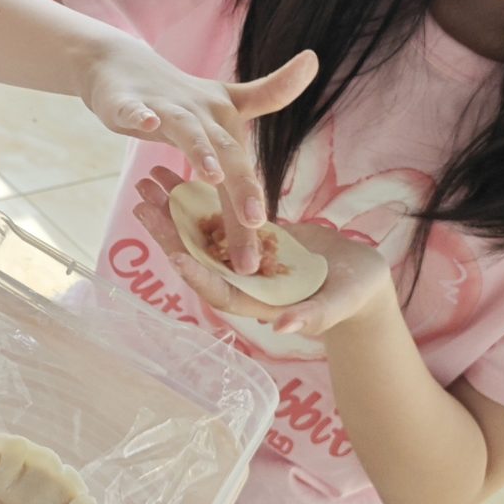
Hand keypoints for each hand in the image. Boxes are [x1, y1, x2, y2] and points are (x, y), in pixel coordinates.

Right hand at [81, 40, 317, 273]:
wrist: (122, 65)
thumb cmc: (179, 96)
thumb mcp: (226, 100)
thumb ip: (270, 93)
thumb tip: (315, 60)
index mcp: (223, 123)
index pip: (244, 165)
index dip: (256, 195)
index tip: (267, 231)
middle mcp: (201, 116)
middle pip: (227, 152)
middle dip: (241, 188)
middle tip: (255, 223)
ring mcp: (166, 108)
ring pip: (186, 131)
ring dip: (200, 151)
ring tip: (213, 176)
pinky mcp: (128, 102)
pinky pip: (134, 110)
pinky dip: (140, 116)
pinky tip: (146, 123)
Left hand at [131, 167, 395, 336]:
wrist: (361, 278)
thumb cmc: (354, 297)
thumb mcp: (337, 305)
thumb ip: (311, 317)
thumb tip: (280, 327)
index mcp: (257, 301)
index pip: (219, 291)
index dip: (196, 276)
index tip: (174, 255)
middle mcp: (242, 281)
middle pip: (198, 259)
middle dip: (169, 234)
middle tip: (142, 204)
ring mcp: (243, 258)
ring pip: (201, 235)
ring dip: (175, 212)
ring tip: (148, 183)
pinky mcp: (250, 236)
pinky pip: (218, 217)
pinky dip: (199, 199)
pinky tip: (178, 177)